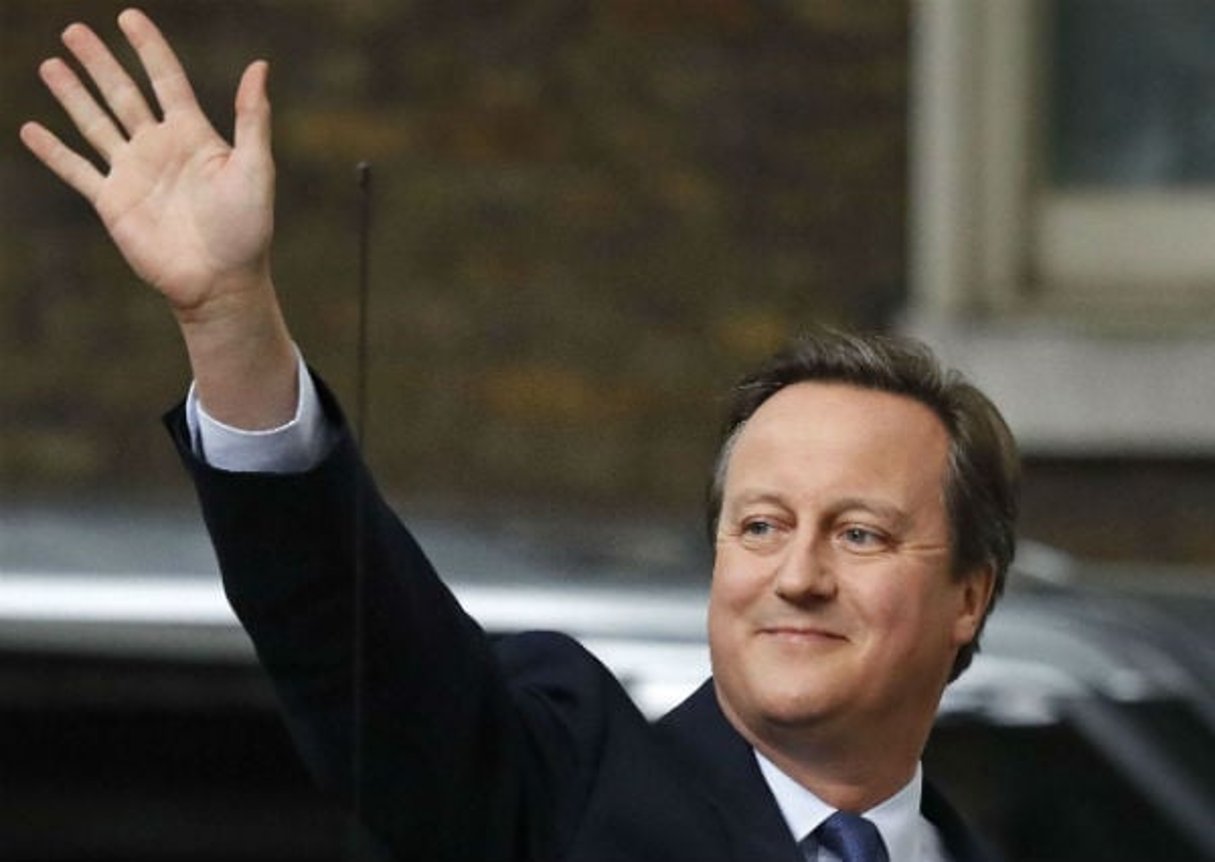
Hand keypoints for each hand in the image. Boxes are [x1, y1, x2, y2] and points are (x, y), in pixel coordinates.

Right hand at [20, 7, 274, 317]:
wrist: (221, 281)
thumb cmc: (246, 227)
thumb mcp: (254, 167)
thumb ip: (252, 117)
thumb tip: (259, 66)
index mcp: (194, 135)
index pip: (166, 79)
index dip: (148, 48)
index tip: (128, 17)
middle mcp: (159, 148)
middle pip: (123, 94)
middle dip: (99, 63)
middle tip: (74, 30)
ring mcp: (133, 173)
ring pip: (95, 123)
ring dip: (72, 95)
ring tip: (51, 64)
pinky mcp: (113, 202)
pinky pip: (77, 170)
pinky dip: (53, 151)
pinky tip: (31, 129)